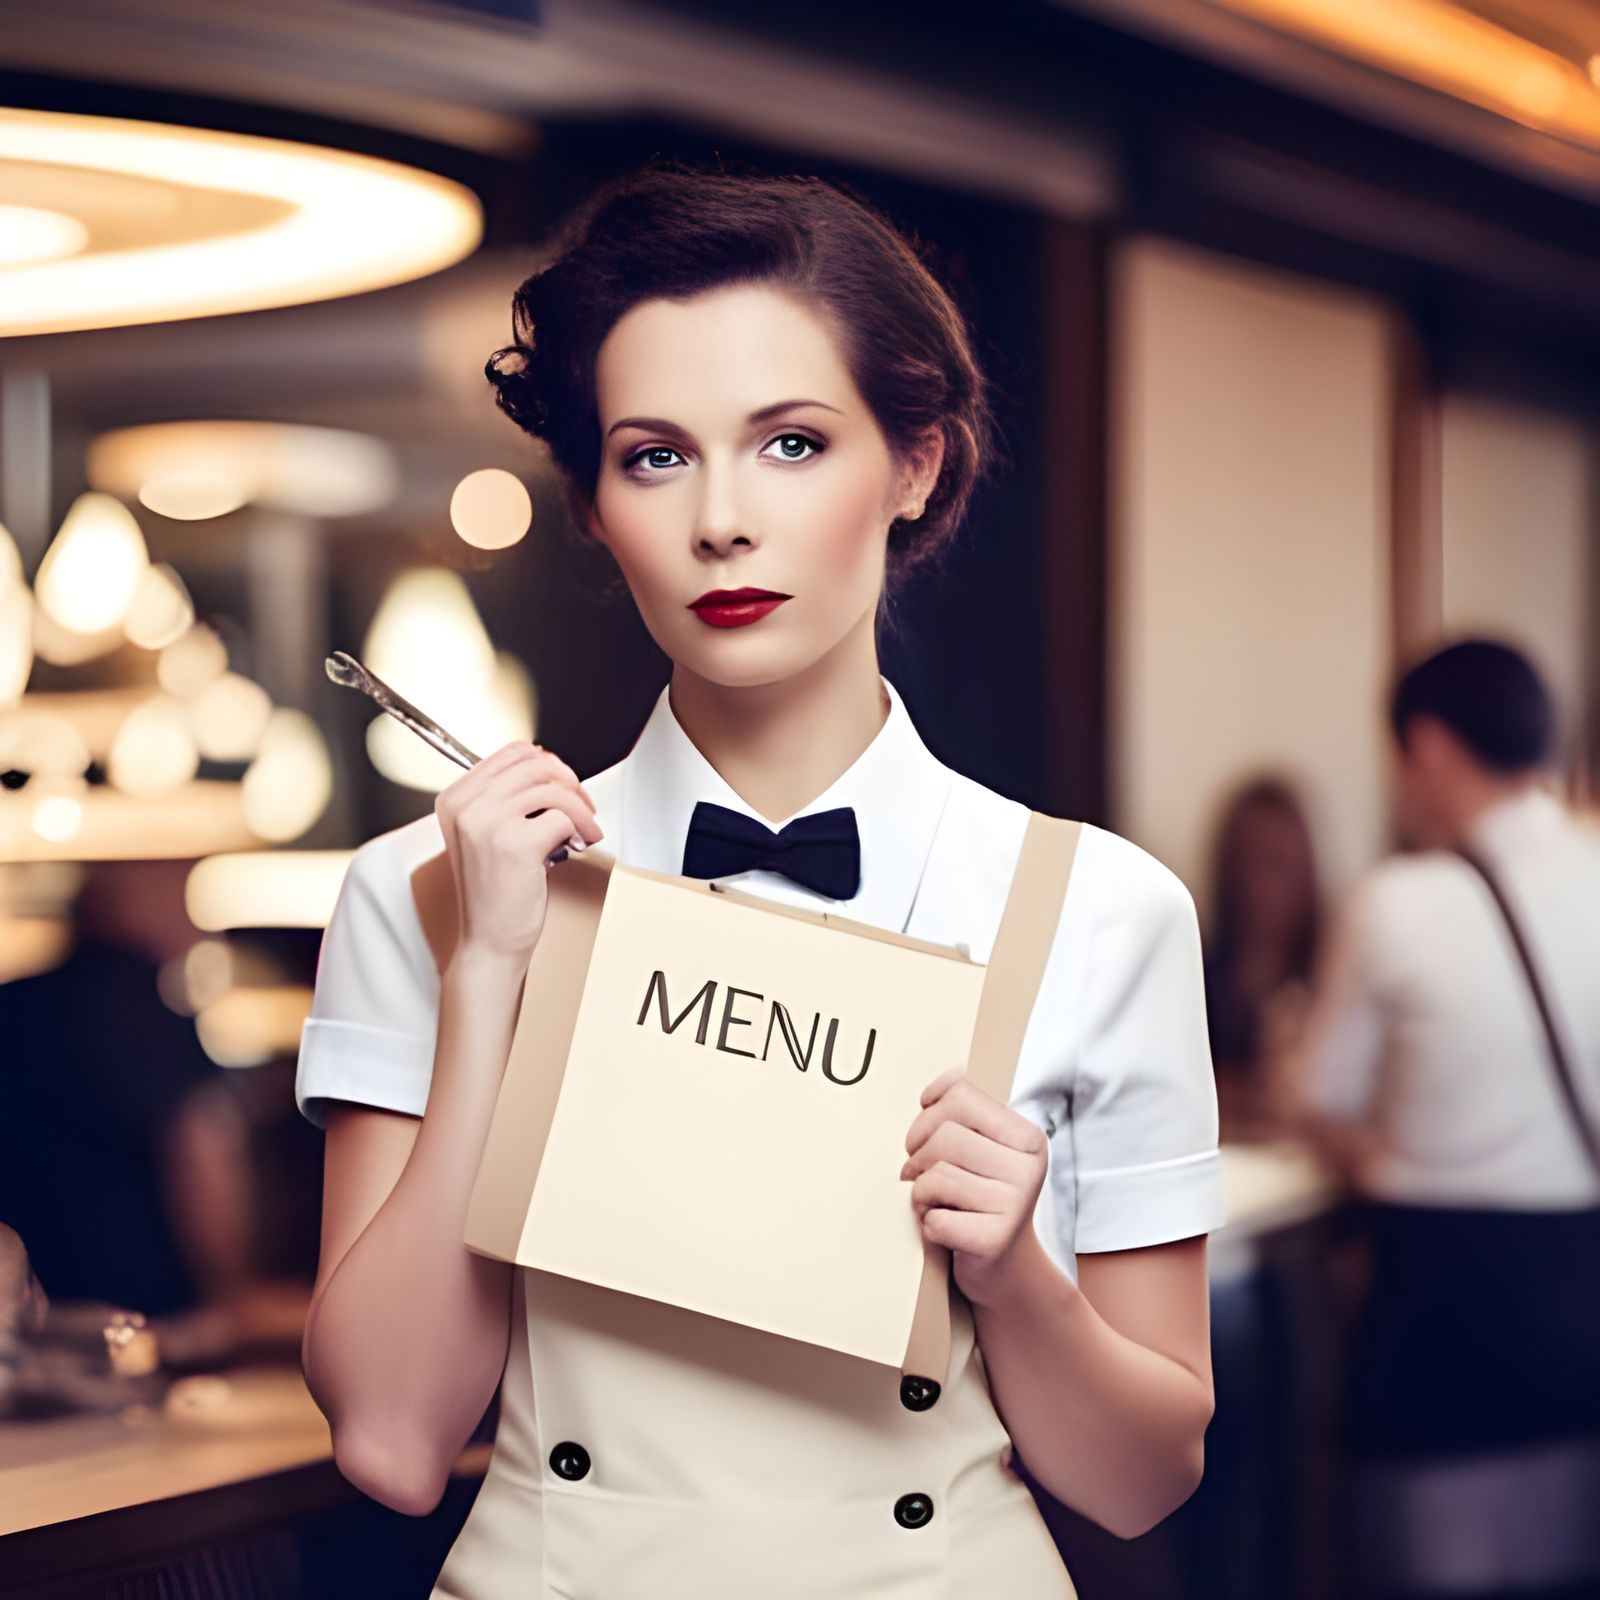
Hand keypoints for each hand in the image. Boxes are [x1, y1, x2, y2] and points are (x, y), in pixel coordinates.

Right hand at [435, 742, 603, 962]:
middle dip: (571, 784)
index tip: (565, 784)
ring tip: (586, 830)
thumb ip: (506, 800)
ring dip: (581, 809)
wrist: (488, 943)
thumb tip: (552, 772)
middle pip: (536, 764)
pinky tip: (577, 846)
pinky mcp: (515, 844)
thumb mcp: (485, 835)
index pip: (511, 753)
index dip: (548, 764)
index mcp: (455, 799)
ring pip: (554, 789)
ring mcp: (488, 823)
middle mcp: (466, 806)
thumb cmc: (492, 894)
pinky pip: (563, 817)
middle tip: (583, 808)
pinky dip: (580, 830)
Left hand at [900, 1066, 1049, 1306]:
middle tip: (919, 1173)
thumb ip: (962, 1117)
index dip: (928, 1114)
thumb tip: (931, 1095)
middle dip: (918, 1154)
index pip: (961, 1095)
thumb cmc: (983, 1200)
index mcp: (1027, 1138)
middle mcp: (1028, 1168)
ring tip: (934, 1202)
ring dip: (920, 1191)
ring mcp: (1015, 1205)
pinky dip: (927, 1223)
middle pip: (944, 1135)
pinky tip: (944, 1227)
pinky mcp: (994, 1241)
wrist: (1008, 1269)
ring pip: (935, 1175)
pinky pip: (934, 1217)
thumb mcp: (983, 1152)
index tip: (925, 1133)